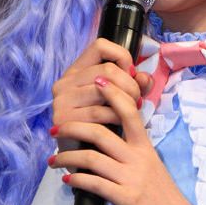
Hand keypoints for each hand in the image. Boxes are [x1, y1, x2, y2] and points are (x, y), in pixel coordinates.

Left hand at [49, 78, 205, 204]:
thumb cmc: (166, 202)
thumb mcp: (153, 169)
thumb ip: (135, 154)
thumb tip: (112, 143)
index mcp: (146, 148)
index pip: (130, 111)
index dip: (112, 94)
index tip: (95, 81)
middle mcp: (139, 159)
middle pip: (102, 131)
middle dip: (73, 127)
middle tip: (55, 128)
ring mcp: (133, 179)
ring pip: (92, 157)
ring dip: (67, 157)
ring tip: (53, 161)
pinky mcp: (127, 201)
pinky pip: (95, 184)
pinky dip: (77, 180)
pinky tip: (67, 181)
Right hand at [50, 37, 151, 155]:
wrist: (84, 158)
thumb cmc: (102, 125)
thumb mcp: (119, 99)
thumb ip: (135, 84)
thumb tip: (144, 77)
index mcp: (76, 71)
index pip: (100, 45)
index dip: (122, 56)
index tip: (131, 74)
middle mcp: (65, 82)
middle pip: (108, 69)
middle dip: (131, 85)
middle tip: (137, 100)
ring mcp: (61, 100)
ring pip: (105, 90)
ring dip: (126, 102)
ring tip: (131, 112)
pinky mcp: (64, 119)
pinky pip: (100, 112)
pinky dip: (116, 118)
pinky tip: (120, 124)